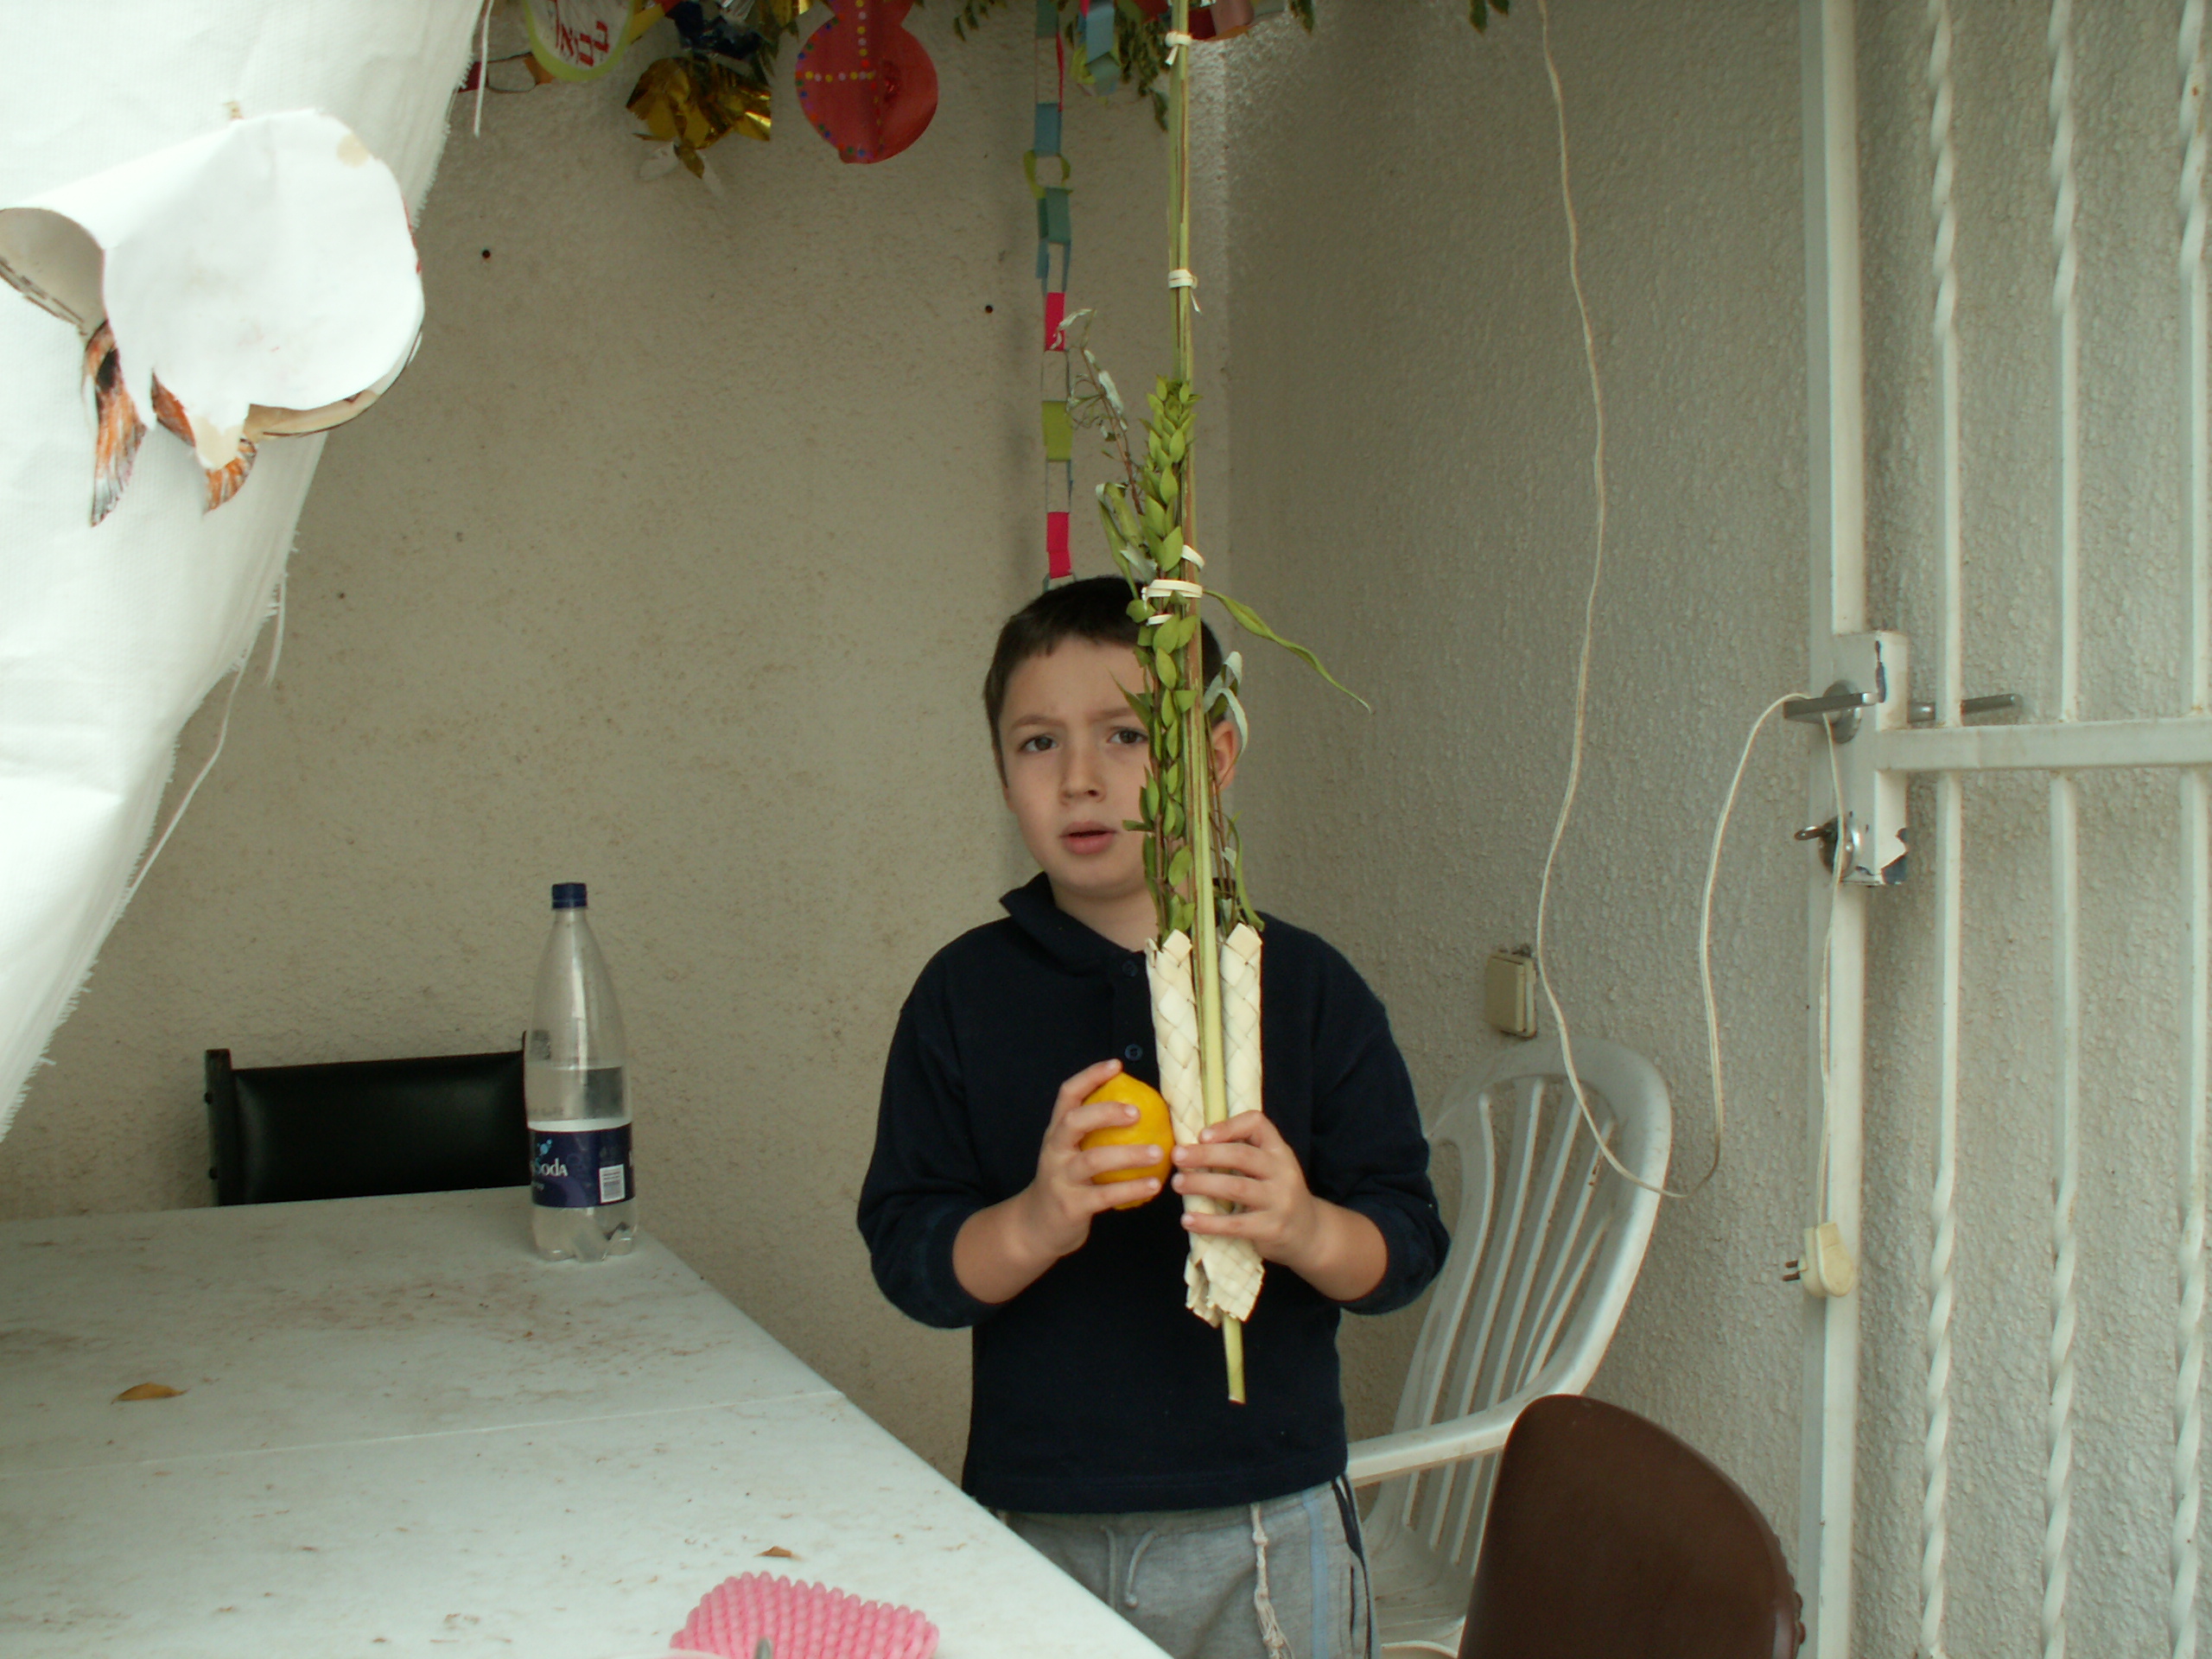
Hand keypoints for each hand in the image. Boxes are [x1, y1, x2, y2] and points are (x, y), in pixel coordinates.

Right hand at [1010, 1059, 1167, 1258]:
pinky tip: (1154, 1184)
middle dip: (1105, 1112)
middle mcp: (1055, 1151)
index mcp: (1056, 1133)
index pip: (1068, 1095)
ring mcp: (1061, 1178)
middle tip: (1138, 1112)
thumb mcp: (1070, 1154)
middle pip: (1074, 1122)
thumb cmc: (1065, 1183)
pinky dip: (1132, 1189)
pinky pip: (1105, 1195)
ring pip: (1093, 1160)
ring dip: (1129, 1154)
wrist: (1035, 1227)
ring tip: (1157, 1152)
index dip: (1090, 1076)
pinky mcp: (1071, 1206)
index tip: (1116, 1065)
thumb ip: (1094, 1135)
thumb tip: (1143, 1110)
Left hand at [1173, 1112, 1387, 1302]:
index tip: (1202, 1135)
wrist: (1309, 1233)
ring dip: (1202, 1184)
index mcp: (1279, 1151)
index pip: (1258, 1124)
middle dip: (1205, 1155)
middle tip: (1177, 1156)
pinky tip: (1188, 1220)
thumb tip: (1192, 1146)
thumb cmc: (1276, 1194)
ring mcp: (1280, 1200)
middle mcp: (1282, 1171)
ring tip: (1177, 1184)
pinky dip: (1209, 1222)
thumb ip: (1243, 1154)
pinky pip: (1236, 1224)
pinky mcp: (1272, 1227)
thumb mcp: (1270, 1168)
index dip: (1229, 1126)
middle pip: (1242, 1155)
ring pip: (1236, 1188)